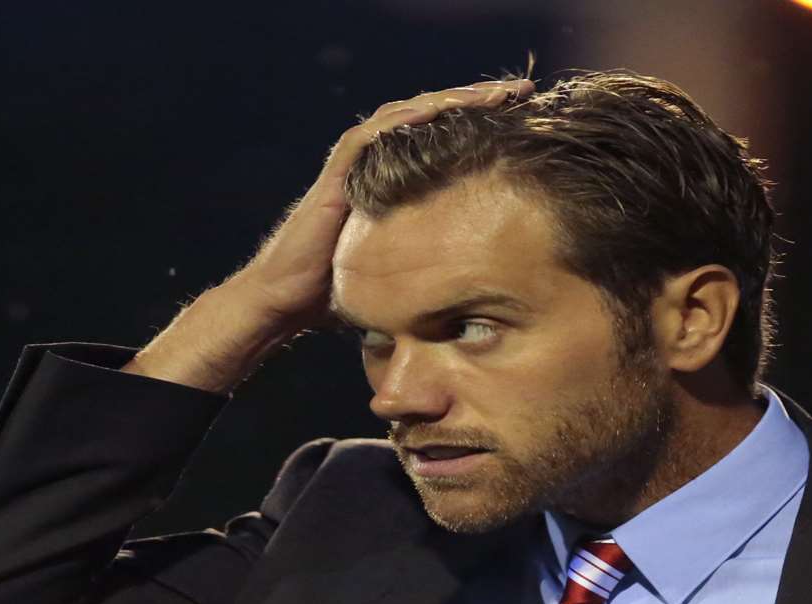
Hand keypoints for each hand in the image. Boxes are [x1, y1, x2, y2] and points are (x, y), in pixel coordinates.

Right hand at [227, 77, 536, 334]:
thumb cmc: (336, 295)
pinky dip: (404, 119)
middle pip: (430, 118)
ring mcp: (353, 166)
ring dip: (451, 100)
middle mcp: (374, 165)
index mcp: (393, 183)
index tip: (526, 119)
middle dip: (476, 102)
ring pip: (406, 117)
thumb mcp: (398, 277)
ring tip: (494, 93)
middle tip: (522, 91)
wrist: (285, 303)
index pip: (442, 140)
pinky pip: (371, 136)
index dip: (482, 125)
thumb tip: (479, 303)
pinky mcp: (336, 175)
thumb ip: (430, 273)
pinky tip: (437, 108)